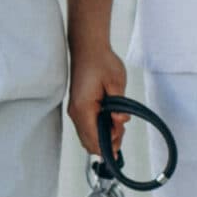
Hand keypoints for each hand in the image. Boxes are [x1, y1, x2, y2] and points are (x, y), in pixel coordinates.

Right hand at [67, 42, 129, 156]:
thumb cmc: (102, 62)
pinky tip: (110, 124)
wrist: (88, 48)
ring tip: (118, 129)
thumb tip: (120, 122)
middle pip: (88, 142)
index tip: (119, 148)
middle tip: (121, 134)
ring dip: (102, 139)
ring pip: (86, 137)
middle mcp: (75, 112)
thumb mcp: (116, 82)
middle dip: (106, 145)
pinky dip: (97, 132)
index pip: (94, 138)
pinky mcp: (78, 107)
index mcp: (83, 108)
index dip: (107, 147)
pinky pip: (86, 128)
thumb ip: (119, 105)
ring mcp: (75, 110)